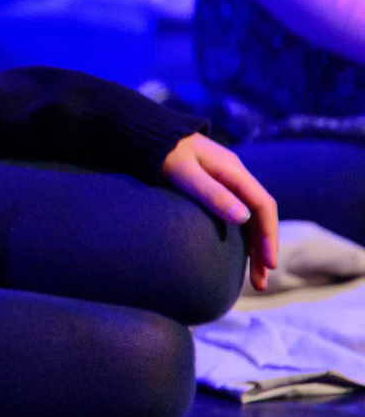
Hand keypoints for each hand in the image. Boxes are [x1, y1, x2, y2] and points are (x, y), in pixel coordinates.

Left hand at [161, 132, 277, 291]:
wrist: (148, 134)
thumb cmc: (163, 152)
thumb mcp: (185, 173)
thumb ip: (212, 193)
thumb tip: (244, 218)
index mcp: (234, 171)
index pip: (263, 206)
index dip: (269, 235)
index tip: (270, 263)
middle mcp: (236, 177)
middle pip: (259, 216)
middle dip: (263, 249)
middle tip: (261, 282)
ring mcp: (226, 182)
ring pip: (249, 219)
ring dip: (253, 248)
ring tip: (255, 279)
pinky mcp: (214, 188)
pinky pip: (236, 216)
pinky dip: (241, 238)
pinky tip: (240, 257)